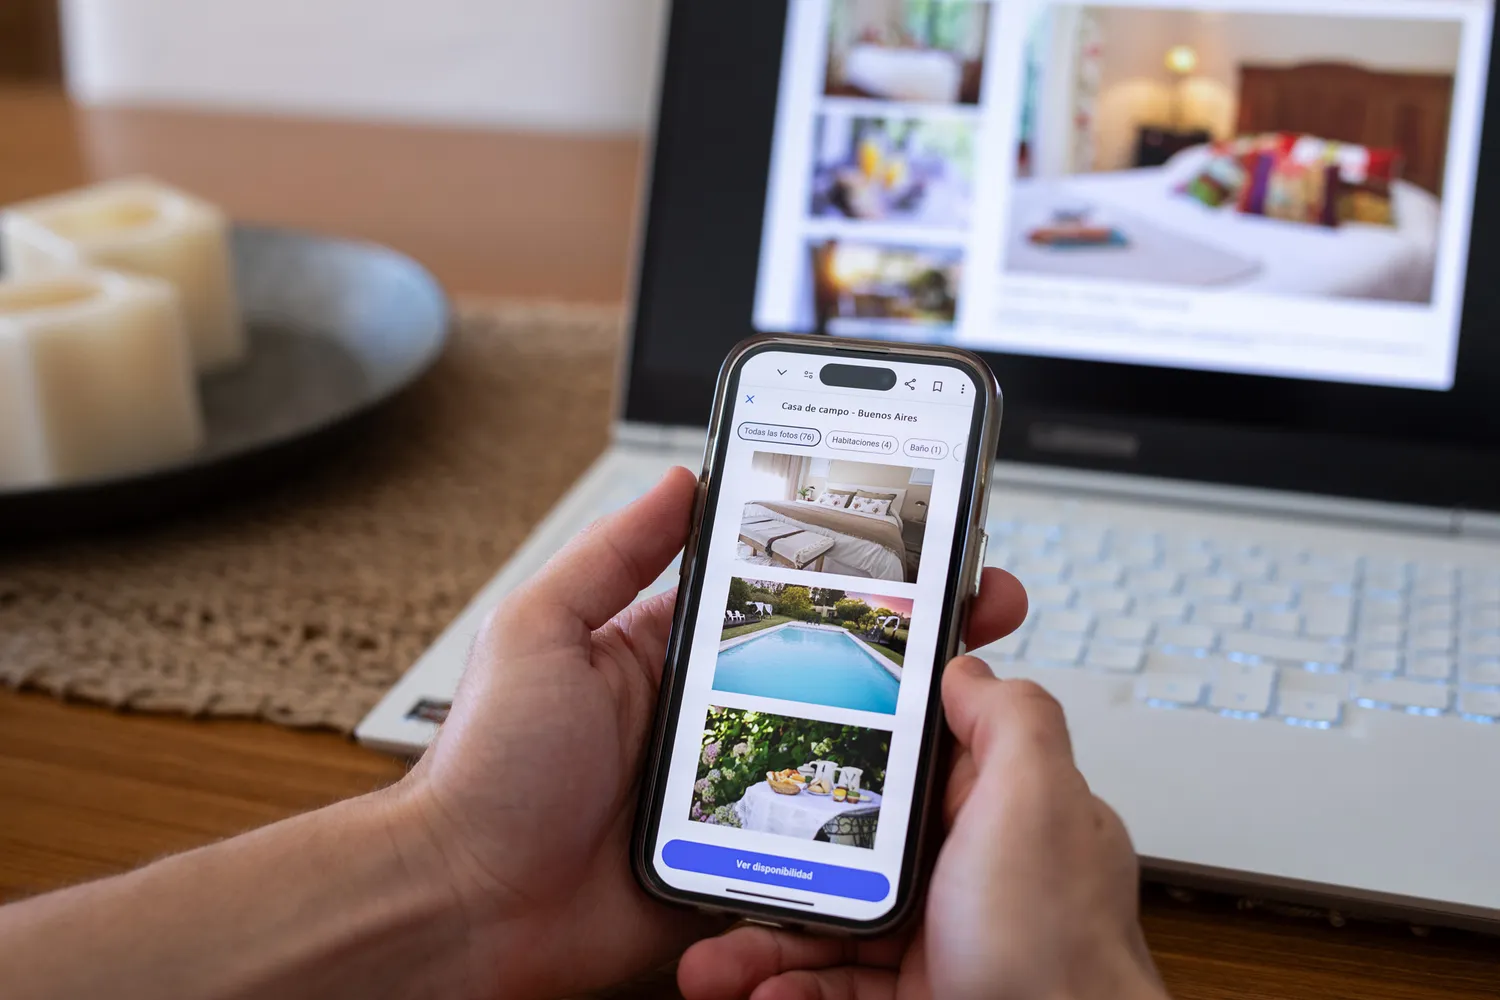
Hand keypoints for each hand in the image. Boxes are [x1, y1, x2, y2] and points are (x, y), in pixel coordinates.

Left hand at [387, 468, 1029, 999]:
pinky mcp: (749, 850)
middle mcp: (719, 709)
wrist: (472, 906)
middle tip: (985, 603)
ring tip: (979, 687)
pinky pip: (827, 826)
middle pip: (838, 662)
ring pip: (849, 742)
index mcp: (677, 650)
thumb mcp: (541, 630)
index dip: (850, 565)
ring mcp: (739, 780)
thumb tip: (680, 478)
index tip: (920, 535)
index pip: (784, 589)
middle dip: (914, 633)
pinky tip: (935, 784)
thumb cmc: (491, 768)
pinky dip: (880, 811)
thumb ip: (612, 554)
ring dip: (913, 718)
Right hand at [678, 667, 1166, 999]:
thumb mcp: (1039, 803)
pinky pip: (837, 988)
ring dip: (763, 943)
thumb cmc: (1060, 952)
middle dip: (775, 862)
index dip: (842, 750)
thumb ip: (1009, 721)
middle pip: (850, 847)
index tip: (778, 752)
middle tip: (716, 868)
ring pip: (831, 924)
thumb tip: (967, 665)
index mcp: (999, 807)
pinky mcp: (921, 997)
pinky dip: (792, 991)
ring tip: (713, 959)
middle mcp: (970, 870)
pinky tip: (762, 993)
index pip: (909, 759)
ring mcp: (943, 939)